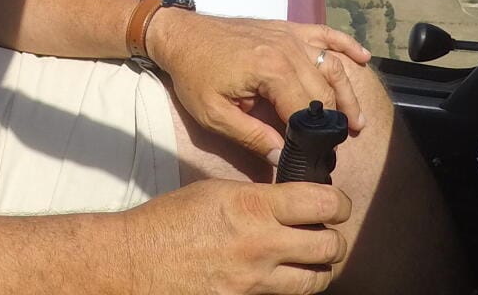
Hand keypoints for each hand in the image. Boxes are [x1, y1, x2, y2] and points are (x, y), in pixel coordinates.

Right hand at [114, 179, 350, 294]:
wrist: (139, 260)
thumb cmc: (170, 220)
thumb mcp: (216, 192)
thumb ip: (257, 197)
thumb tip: (290, 201)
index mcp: (252, 206)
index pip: (321, 203)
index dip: (338, 202)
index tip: (335, 203)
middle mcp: (261, 244)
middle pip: (331, 246)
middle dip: (335, 237)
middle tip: (327, 230)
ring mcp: (257, 280)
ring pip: (318, 279)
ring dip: (321, 266)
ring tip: (312, 255)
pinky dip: (293, 284)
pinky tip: (283, 273)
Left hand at [146, 10, 371, 160]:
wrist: (179, 34)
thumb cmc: (193, 73)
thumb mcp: (214, 114)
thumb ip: (252, 138)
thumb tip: (285, 158)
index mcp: (271, 71)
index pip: (307, 112)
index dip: (315, 139)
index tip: (317, 158)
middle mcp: (287, 49)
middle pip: (325, 92)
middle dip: (335, 121)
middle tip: (338, 146)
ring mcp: (289, 35)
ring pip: (331, 66)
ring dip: (348, 93)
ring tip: (357, 121)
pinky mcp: (286, 27)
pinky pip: (324, 33)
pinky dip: (346, 44)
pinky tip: (363, 59)